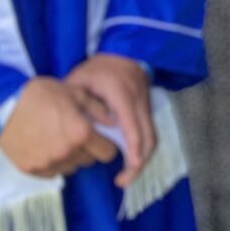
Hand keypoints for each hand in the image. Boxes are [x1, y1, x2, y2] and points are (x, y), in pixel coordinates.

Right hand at [0, 77, 118, 178]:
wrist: (4, 104)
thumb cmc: (41, 95)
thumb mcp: (75, 93)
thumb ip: (98, 109)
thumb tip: (113, 122)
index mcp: (81, 134)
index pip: (108, 152)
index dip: (106, 145)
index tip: (100, 139)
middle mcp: (67, 153)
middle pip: (89, 160)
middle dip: (88, 149)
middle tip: (76, 135)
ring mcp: (48, 163)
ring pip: (71, 167)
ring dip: (71, 157)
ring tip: (58, 139)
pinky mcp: (31, 169)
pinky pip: (52, 172)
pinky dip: (53, 163)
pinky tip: (45, 146)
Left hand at [64, 54, 156, 188]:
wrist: (124, 50)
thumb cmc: (97, 68)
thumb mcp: (79, 82)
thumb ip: (78, 107)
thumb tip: (76, 134)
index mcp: (122, 95)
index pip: (133, 129)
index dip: (133, 152)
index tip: (126, 171)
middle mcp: (139, 102)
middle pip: (149, 138)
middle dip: (139, 162)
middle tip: (124, 180)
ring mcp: (146, 105)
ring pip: (152, 137)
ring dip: (143, 158)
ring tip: (127, 174)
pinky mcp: (146, 109)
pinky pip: (150, 132)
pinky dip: (142, 148)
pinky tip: (130, 159)